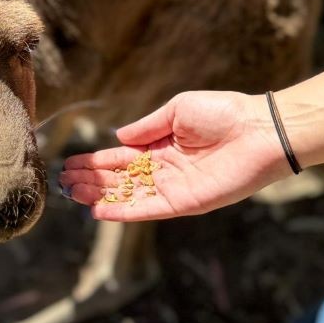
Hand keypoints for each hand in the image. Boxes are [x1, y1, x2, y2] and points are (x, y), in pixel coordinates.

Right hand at [58, 91, 291, 221]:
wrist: (259, 131)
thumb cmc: (224, 113)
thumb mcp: (177, 110)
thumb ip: (147, 127)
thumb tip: (118, 137)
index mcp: (161, 146)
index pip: (121, 157)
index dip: (96, 162)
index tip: (71, 164)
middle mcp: (164, 169)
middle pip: (120, 179)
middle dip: (91, 181)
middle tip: (64, 183)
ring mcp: (173, 187)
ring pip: (128, 195)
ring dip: (100, 196)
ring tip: (73, 195)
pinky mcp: (185, 203)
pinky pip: (148, 209)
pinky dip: (124, 211)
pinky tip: (100, 211)